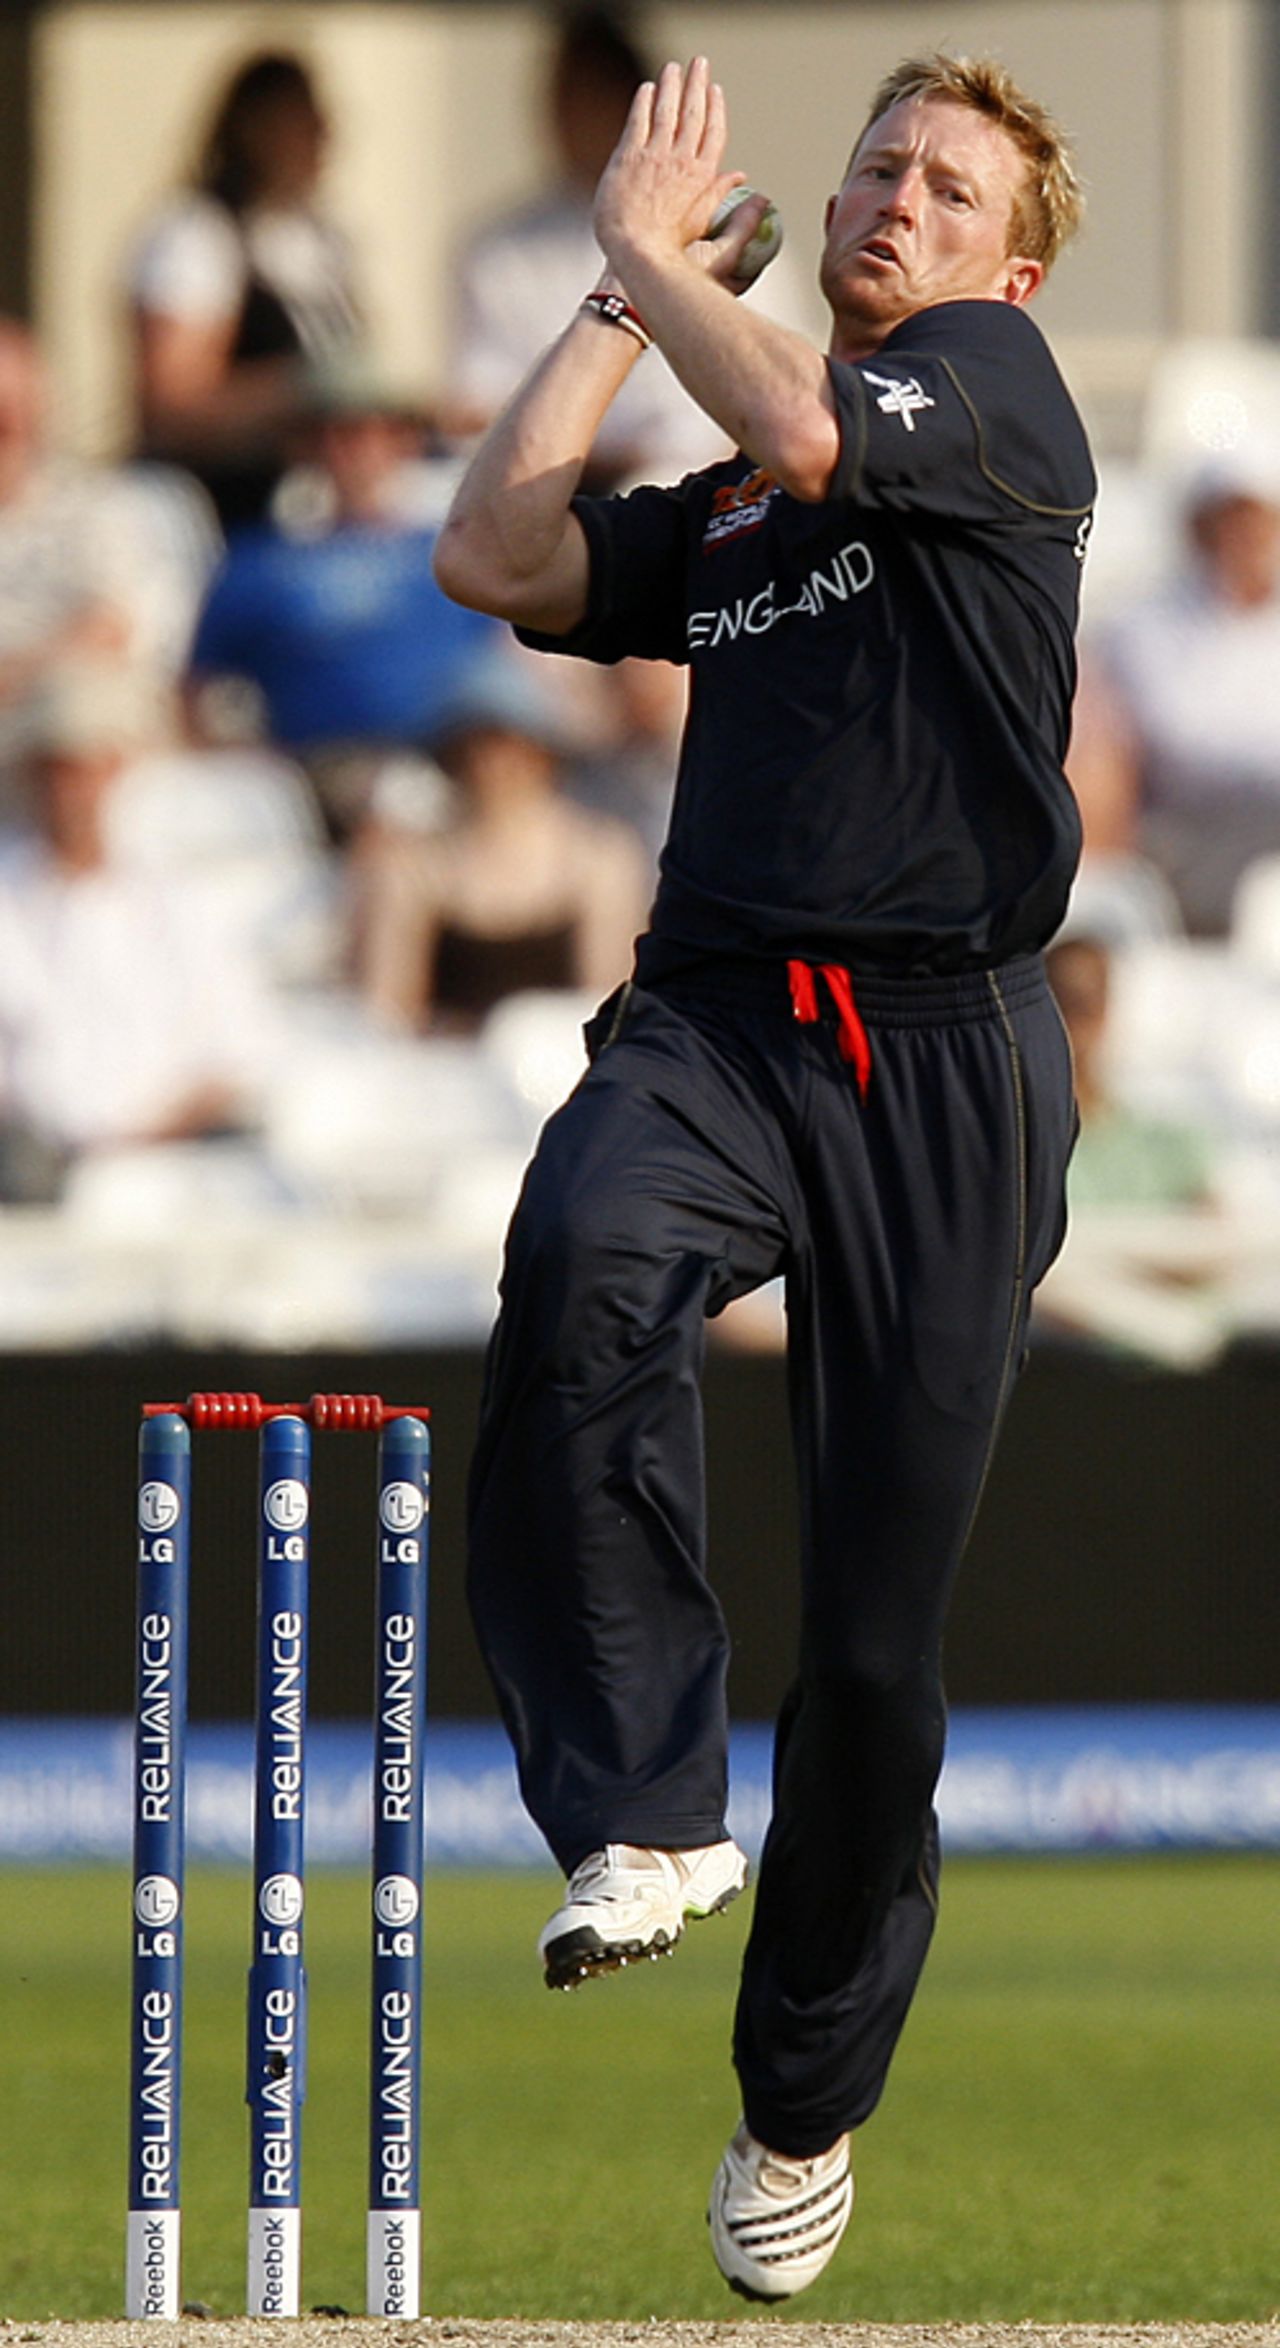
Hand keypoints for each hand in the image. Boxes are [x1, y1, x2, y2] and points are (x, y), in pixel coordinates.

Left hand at [594, 56, 746, 286]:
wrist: (639, 252)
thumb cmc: (671, 247)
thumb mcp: (705, 222)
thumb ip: (722, 194)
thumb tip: (742, 176)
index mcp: (703, 176)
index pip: (713, 133)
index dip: (715, 109)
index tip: (716, 91)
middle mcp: (682, 161)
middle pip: (693, 113)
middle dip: (697, 85)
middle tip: (699, 63)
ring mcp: (655, 156)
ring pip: (667, 110)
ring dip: (671, 85)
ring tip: (673, 68)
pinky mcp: (630, 157)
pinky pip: (639, 120)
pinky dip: (644, 101)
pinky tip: (646, 89)